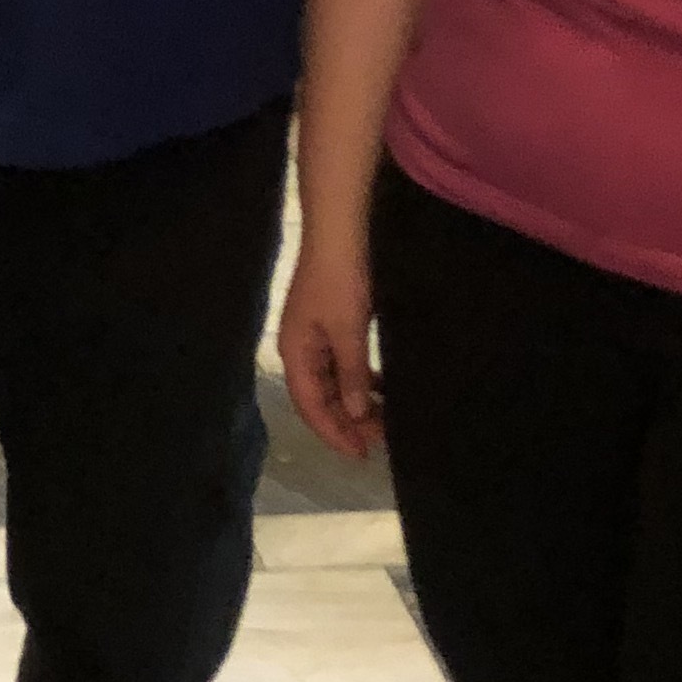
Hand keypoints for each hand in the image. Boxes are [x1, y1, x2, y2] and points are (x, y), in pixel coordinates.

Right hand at [278, 245, 383, 461]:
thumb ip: (350, 374)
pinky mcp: (332, 320)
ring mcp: (316, 333)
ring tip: (385, 416)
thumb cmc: (341, 280)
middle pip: (321, 396)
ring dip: (356, 400)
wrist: (341, 229)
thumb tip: (353, 414)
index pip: (310, 406)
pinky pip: (343, 361)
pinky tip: (382, 385)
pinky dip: (361, 377)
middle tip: (381, 438)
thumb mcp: (348, 331)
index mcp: (295, 352)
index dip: (333, 433)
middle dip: (348, 420)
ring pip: (334, 380)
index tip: (361, 453)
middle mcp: (301, 347)